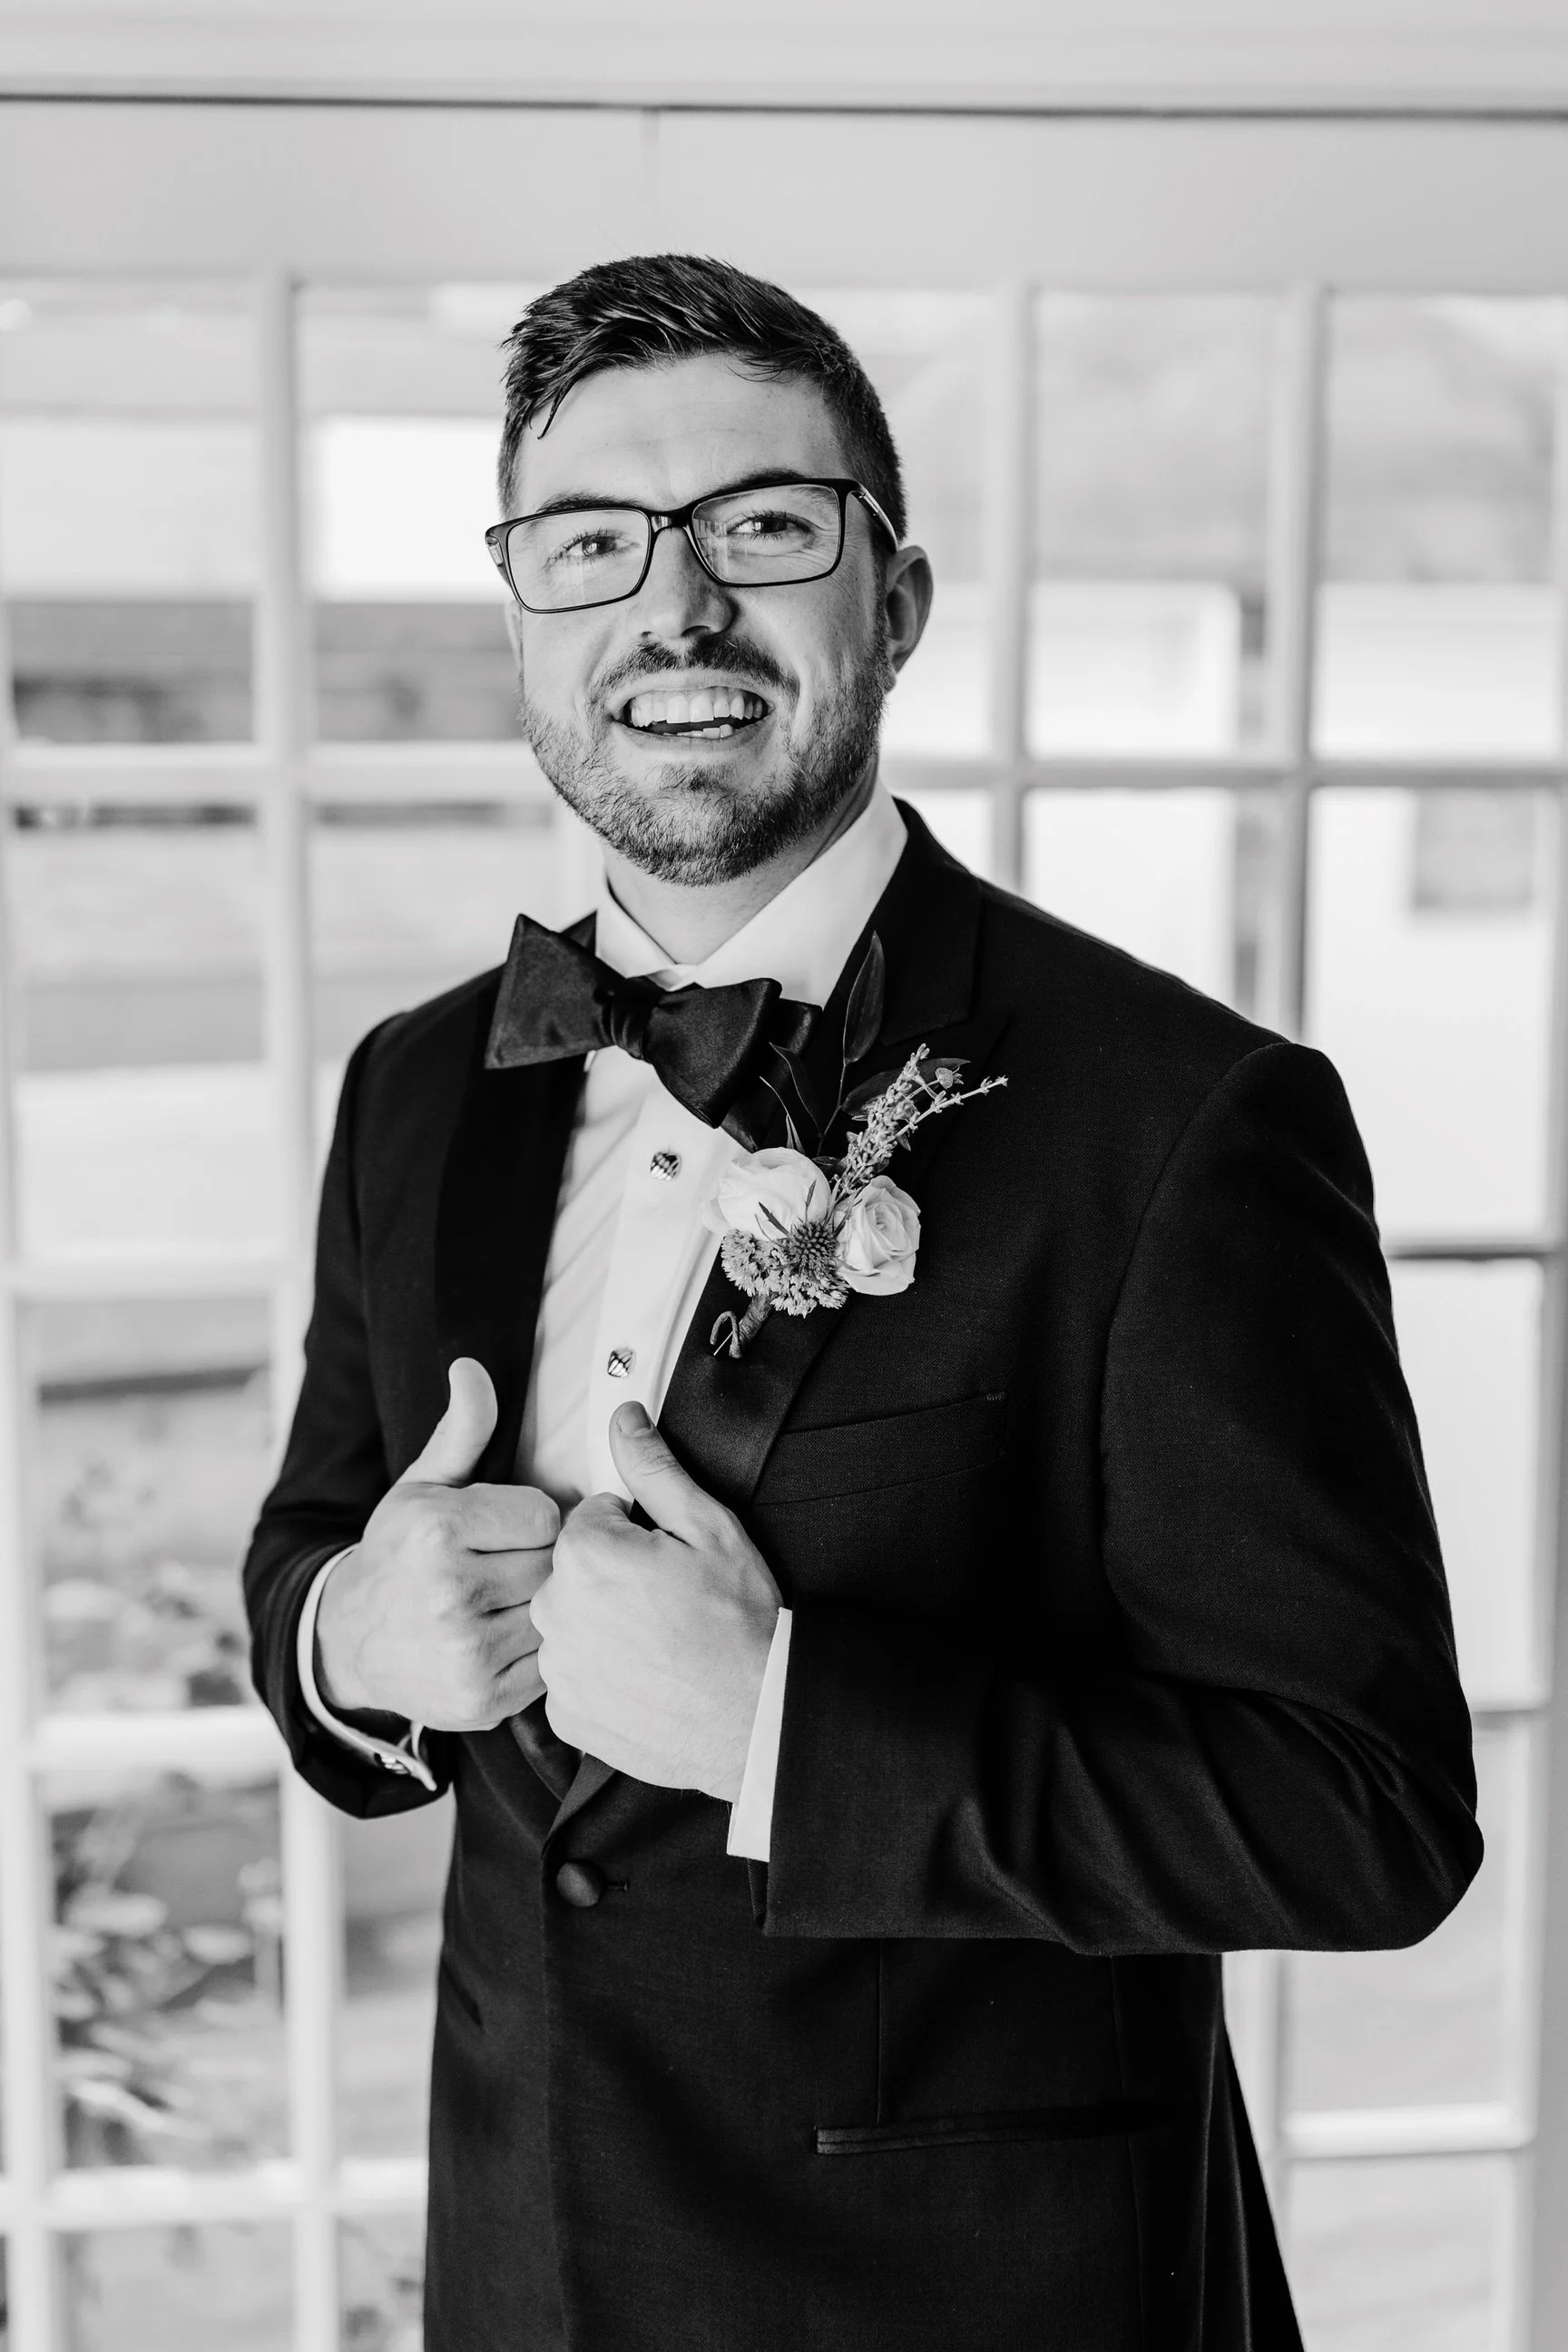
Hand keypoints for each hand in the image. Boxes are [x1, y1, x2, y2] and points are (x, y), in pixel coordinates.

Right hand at [315, 1358, 557, 1731]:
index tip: (507, 1528)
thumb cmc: (399, 1552)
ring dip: (542, 1606)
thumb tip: (471, 1366)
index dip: (533, 1518)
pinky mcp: (483, 1700)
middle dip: (540, 1560)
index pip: (544, 1514)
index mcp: (436, 1531)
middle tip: (510, 1564)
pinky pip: (549, 1664)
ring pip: (555, 1614)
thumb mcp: (421, 1485)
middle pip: (553, 1564)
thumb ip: (461, 1430)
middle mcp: (450, 1593)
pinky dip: (536, 1650)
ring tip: (507, 1599)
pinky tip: (505, 1636)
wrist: (350, 1642)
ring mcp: (467, 1653)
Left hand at [531, 1402, 780, 1800]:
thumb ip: (654, 1468)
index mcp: (585, 1554)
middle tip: (669, 1602)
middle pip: (575, 1570)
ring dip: (604, 1625)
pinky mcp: (567, 1714)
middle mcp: (555, 1610)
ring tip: (661, 1642)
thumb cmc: (740, 1622)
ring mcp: (558, 1668)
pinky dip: (603, 1675)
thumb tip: (624, 1417)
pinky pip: (574, 1676)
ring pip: (572, 1623)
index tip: (667, 1560)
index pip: (593, 1517)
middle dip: (614, 1577)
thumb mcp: (709, 1527)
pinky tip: (647, 1678)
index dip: (636, 1533)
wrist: (759, 1717)